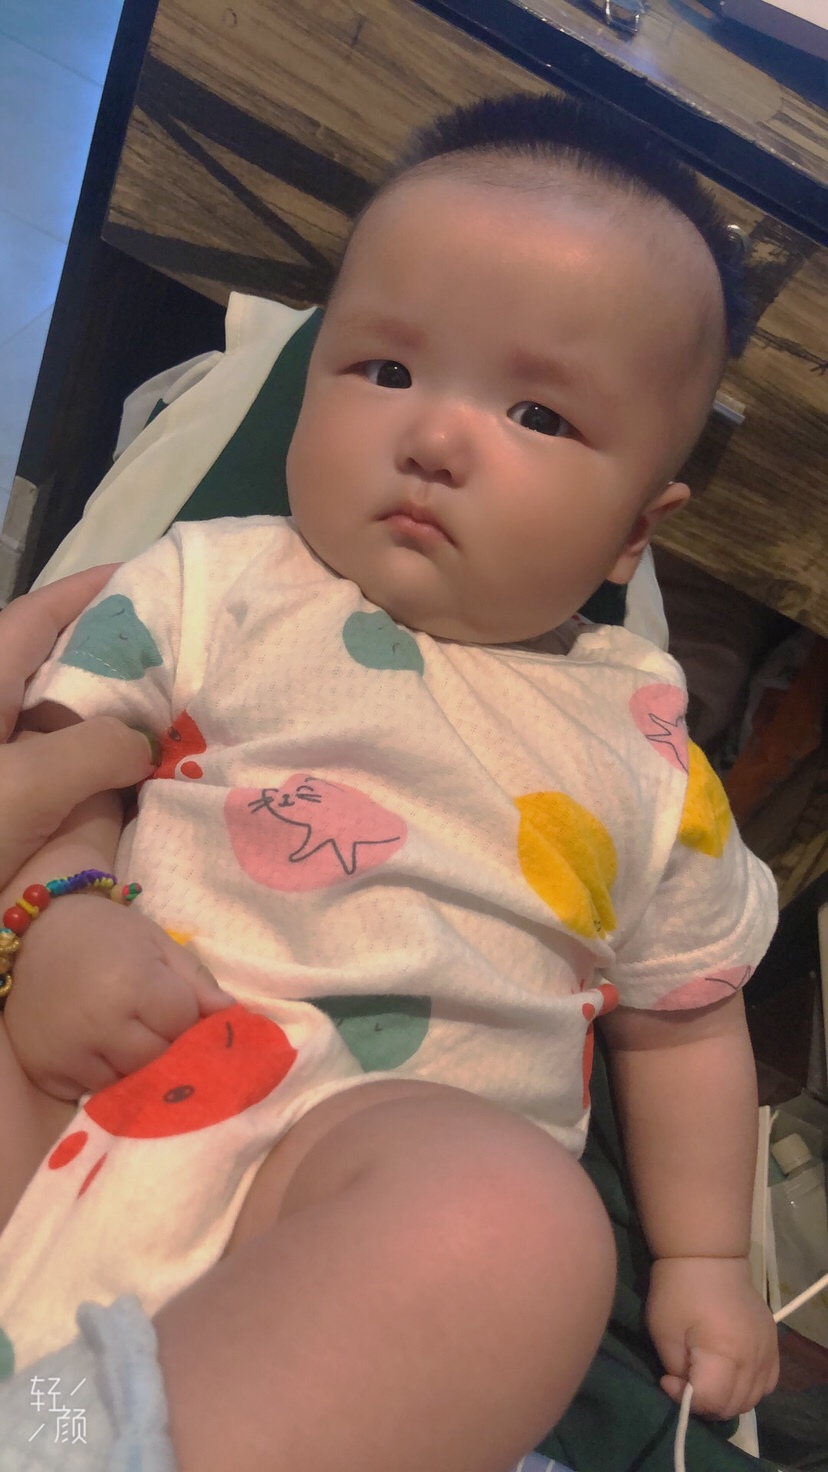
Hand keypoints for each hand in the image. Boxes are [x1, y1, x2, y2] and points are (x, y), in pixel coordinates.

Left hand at [0, 566, 157, 884]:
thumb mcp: (29, 783)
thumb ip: (98, 747)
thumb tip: (142, 742)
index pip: (35, 616)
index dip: (89, 591)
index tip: (145, 576)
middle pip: (48, 666)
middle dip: (110, 654)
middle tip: (175, 653)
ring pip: (53, 721)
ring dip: (106, 715)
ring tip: (167, 709)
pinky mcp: (2, 804)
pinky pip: (51, 766)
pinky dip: (91, 761)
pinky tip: (131, 772)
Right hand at [4, 892, 233, 1101]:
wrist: (37, 934)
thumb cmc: (106, 934)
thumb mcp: (158, 944)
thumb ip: (196, 982)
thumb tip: (232, 1015)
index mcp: (133, 984)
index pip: (183, 1026)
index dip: (186, 1018)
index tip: (176, 1006)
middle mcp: (100, 1023)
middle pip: (159, 1060)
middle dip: (167, 1047)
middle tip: (155, 1025)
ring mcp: (69, 1052)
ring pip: (127, 1083)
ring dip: (137, 1068)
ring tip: (128, 1037)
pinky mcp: (45, 1071)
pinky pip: (90, 1093)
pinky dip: (102, 1078)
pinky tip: (99, 1050)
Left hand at [646, 1255, 778, 1418]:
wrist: (709, 1257)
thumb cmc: (679, 1290)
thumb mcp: (664, 1332)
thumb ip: (678, 1371)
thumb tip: (686, 1390)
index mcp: (726, 1354)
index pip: (711, 1401)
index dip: (685, 1398)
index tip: (668, 1379)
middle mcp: (754, 1358)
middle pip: (732, 1406)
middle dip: (704, 1403)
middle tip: (685, 1382)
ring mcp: (768, 1352)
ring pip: (751, 1399)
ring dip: (726, 1399)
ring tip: (705, 1380)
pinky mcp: (773, 1344)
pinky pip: (766, 1383)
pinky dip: (748, 1389)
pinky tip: (730, 1376)